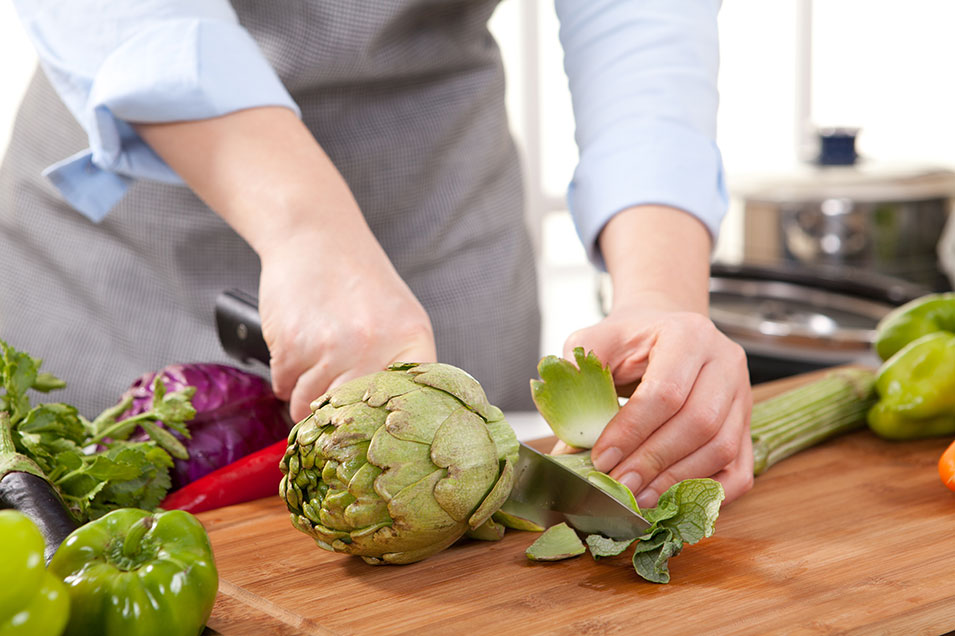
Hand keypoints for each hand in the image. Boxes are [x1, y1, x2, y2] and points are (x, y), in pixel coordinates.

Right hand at [134, 108, 436, 421]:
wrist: (315, 236)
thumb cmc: (358, 281)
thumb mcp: (400, 318)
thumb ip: (403, 367)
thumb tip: (395, 424)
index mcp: (412, 341)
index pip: (409, 410)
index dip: (388, 430)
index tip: (375, 435)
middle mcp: (376, 348)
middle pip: (353, 419)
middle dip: (339, 420)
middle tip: (332, 406)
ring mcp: (332, 349)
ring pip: (311, 408)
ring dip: (306, 398)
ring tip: (313, 364)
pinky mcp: (292, 346)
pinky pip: (284, 388)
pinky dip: (286, 378)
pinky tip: (296, 349)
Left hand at [564, 301, 753, 506]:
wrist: (660, 331)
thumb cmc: (627, 341)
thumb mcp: (595, 343)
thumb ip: (579, 385)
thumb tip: (566, 451)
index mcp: (687, 334)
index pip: (666, 392)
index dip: (632, 431)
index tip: (602, 458)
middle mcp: (724, 360)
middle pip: (699, 423)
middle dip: (654, 461)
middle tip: (619, 484)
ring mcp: (743, 393)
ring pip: (722, 448)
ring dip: (678, 480)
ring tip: (638, 496)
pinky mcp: (747, 423)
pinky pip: (740, 468)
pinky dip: (711, 492)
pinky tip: (674, 498)